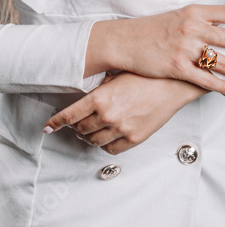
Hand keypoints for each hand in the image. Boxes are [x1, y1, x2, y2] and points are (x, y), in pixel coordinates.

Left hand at [43, 72, 205, 153]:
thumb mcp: (116, 77)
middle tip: (76, 123)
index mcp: (99, 99)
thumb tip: (84, 102)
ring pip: (94, 141)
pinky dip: (105, 145)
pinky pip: (111, 149)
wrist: (172, 85)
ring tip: (91, 131)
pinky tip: (107, 137)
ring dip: (88, 137)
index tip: (49, 126)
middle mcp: (108, 116)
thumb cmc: (146, 77)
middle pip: (80, 129)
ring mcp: (121, 129)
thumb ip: (98, 91)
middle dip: (75, 127)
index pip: (69, 116)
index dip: (56, 122)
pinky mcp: (134, 138)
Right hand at [87, 4, 224, 94]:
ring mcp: (184, 47)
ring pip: (220, 60)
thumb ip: (199, 21)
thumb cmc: (150, 30)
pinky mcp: (175, 66)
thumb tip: (222, 28)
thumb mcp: (176, 18)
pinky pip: (203, 78)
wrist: (123, 41)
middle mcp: (192, 27)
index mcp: (194, 12)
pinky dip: (220, 85)